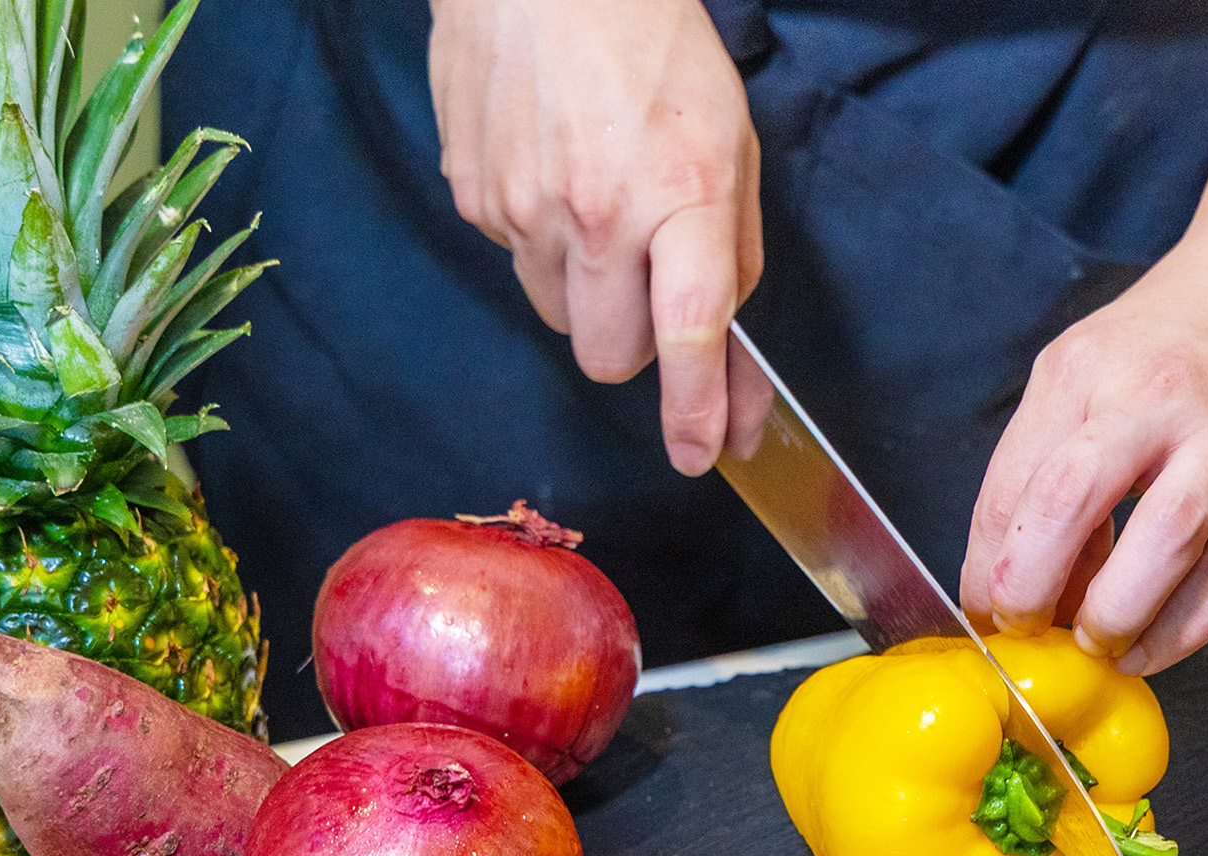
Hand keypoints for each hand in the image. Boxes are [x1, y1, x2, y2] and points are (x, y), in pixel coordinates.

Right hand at [429, 0, 766, 472]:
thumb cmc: (654, 48)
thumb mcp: (731, 146)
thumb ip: (734, 257)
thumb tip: (729, 360)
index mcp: (678, 195)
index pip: (690, 334)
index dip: (697, 409)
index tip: (700, 454)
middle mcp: (595, 213)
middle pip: (610, 358)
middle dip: (638, 349)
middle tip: (651, 291)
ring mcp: (523, 209)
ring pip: (560, 318)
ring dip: (589, 294)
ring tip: (600, 211)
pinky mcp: (473, 198)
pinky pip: (517, 265)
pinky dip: (543, 245)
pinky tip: (556, 177)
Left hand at [960, 223, 1207, 674]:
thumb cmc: (1190, 331)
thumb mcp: (1096, 364)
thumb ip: (1054, 459)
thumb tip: (1024, 572)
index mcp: (1089, 370)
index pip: (1014, 486)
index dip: (988, 569)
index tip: (990, 611)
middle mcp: (1158, 399)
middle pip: (1069, 503)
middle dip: (1033, 589)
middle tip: (1031, 630)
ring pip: (1162, 549)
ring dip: (1115, 618)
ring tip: (1097, 643)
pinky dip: (1181, 630)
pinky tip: (1152, 645)